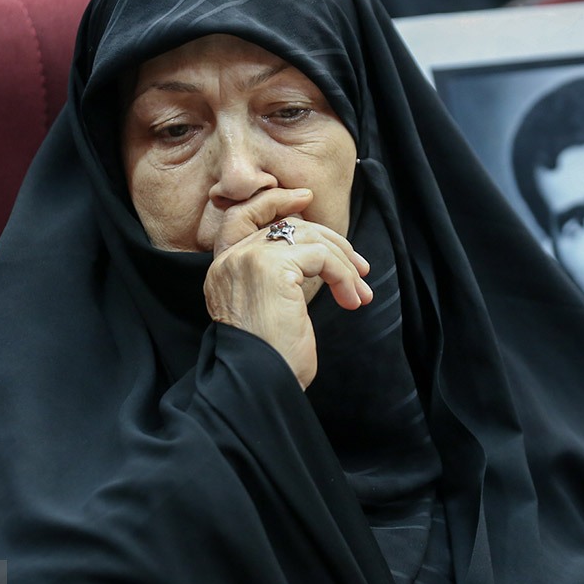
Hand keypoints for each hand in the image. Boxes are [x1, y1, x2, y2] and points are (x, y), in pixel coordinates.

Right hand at [205, 188, 370, 388]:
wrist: (261, 383)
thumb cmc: (272, 360)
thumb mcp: (273, 310)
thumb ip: (281, 278)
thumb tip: (321, 256)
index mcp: (222, 270)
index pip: (242, 216)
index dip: (275, 201)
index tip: (307, 200)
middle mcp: (228, 259)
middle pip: (286, 224)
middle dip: (330, 241)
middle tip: (360, 268)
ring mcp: (247, 259)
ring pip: (308, 237)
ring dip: (344, 263)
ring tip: (360, 292)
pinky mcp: (271, 265)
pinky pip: (321, 256)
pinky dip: (344, 275)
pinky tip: (351, 300)